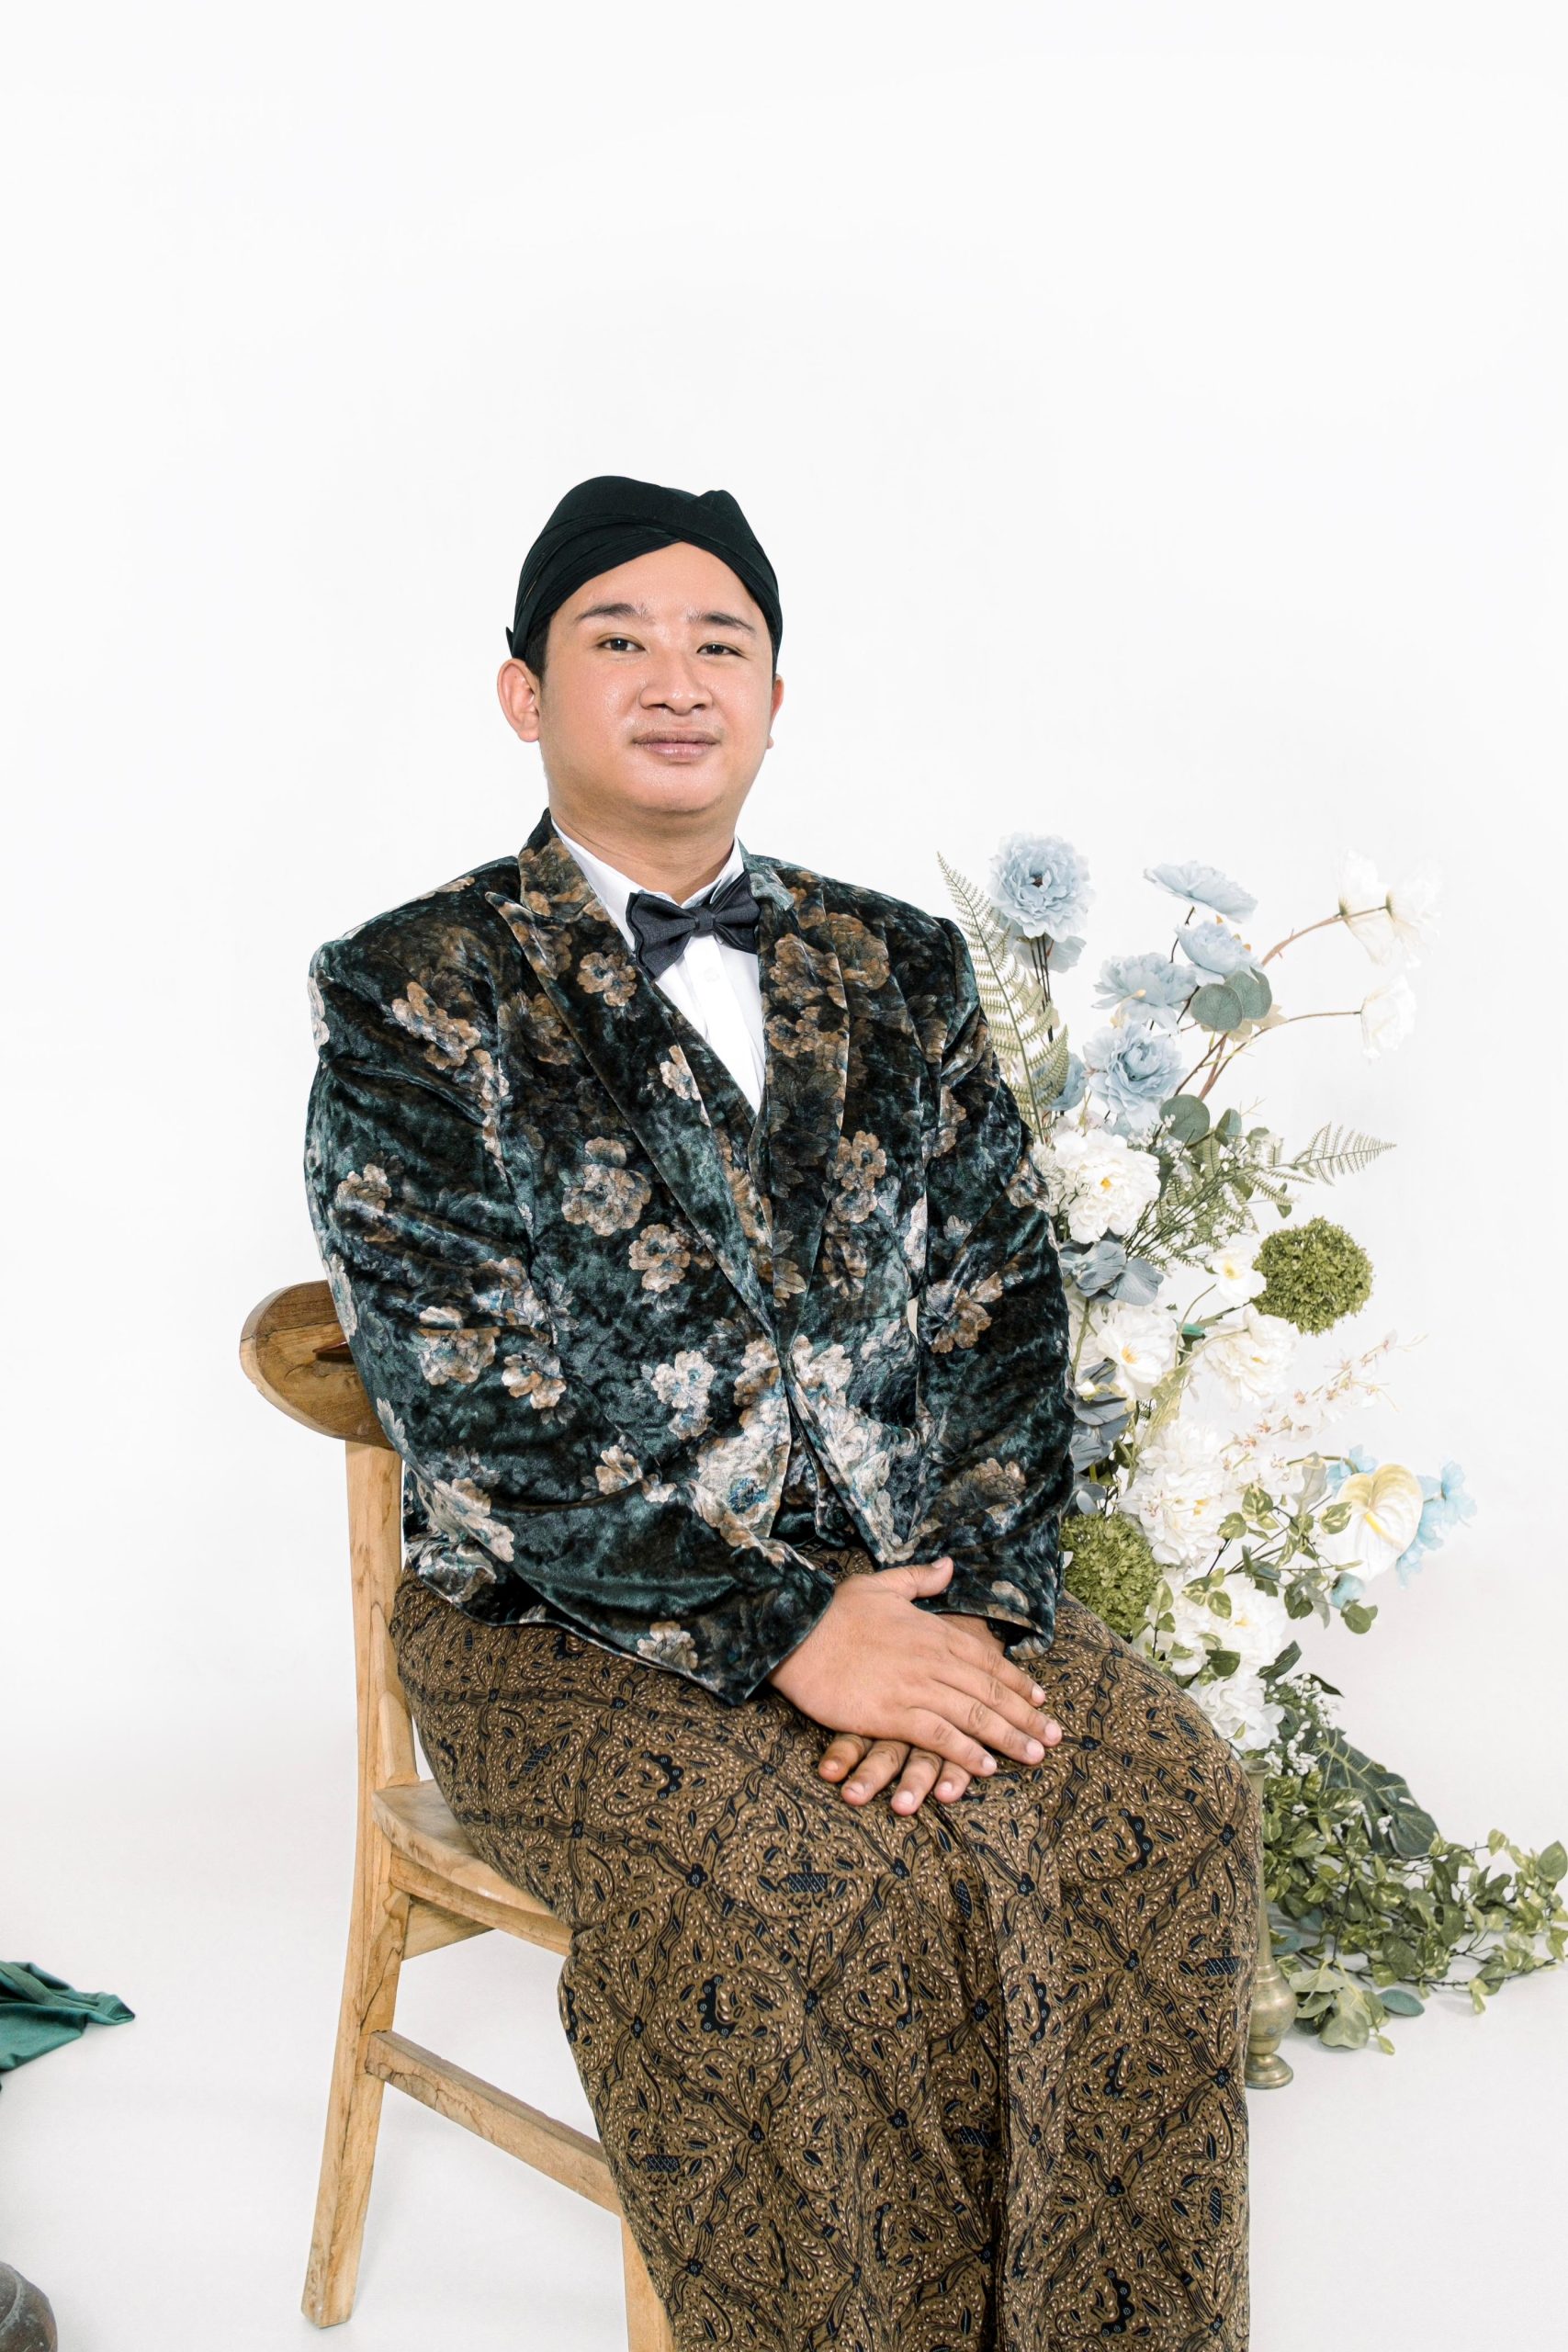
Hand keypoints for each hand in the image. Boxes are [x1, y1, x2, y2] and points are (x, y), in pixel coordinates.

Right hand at [767, 1556, 1060, 1784]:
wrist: (796, 1632)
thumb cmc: (834, 1611)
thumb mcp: (882, 1585)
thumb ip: (920, 1580)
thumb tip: (949, 1564)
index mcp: (932, 1631)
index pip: (986, 1660)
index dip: (1016, 1682)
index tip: (1039, 1699)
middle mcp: (932, 1660)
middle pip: (990, 1690)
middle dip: (1026, 1715)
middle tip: (1053, 1737)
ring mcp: (914, 1687)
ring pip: (974, 1715)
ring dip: (1008, 1737)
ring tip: (1034, 1756)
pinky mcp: (892, 1713)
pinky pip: (939, 1735)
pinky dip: (966, 1752)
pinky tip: (986, 1768)